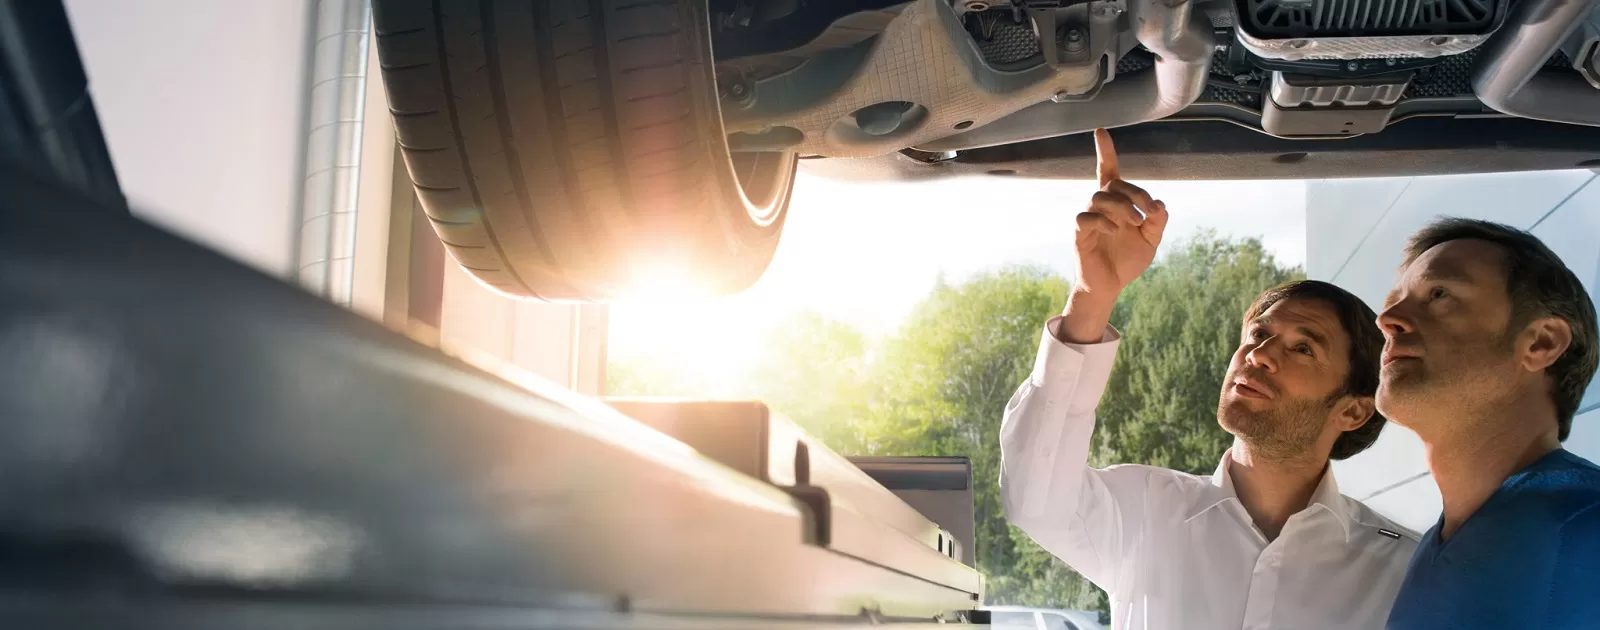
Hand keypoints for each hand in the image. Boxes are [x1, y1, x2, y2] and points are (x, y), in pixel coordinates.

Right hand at [1073, 129, 1167, 298]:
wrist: (1111, 286)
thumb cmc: (1128, 260)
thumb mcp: (1151, 240)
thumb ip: (1158, 221)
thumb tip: (1158, 203)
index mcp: (1117, 203)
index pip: (1109, 171)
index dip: (1105, 152)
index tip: (1101, 131)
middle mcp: (1100, 206)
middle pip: (1113, 184)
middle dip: (1136, 194)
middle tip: (1150, 213)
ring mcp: (1088, 219)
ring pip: (1099, 197)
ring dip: (1122, 206)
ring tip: (1136, 223)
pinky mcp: (1080, 234)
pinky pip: (1085, 218)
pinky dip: (1103, 221)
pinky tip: (1116, 230)